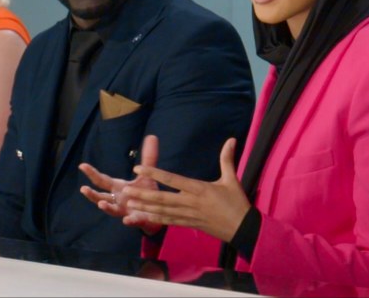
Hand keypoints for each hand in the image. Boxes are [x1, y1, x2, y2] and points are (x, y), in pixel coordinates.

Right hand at [79, 135, 163, 234]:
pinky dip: (129, 221)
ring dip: (106, 207)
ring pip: (112, 210)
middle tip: (83, 188)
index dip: (92, 173)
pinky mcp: (137, 219)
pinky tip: (127, 220)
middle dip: (92, 194)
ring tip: (101, 204)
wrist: (158, 213)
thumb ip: (148, 157)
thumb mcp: (146, 174)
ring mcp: (126, 211)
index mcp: (118, 188)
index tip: (82, 165)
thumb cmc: (146, 194)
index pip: (102, 180)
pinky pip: (132, 221)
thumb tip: (152, 136)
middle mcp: (118, 200)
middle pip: (102, 197)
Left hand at [123, 138, 250, 241]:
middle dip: (142, 194)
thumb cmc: (237, 202)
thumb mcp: (231, 179)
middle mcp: (190, 203)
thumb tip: (232, 139)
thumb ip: (227, 159)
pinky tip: (143, 217)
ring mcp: (188, 215)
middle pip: (162, 198)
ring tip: (128, 203)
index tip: (139, 168)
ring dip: (144, 207)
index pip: (172, 179)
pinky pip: (169, 222)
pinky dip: (155, 219)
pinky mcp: (189, 224)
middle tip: (125, 190)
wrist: (243, 229)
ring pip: (162, 211)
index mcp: (199, 189)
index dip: (154, 173)